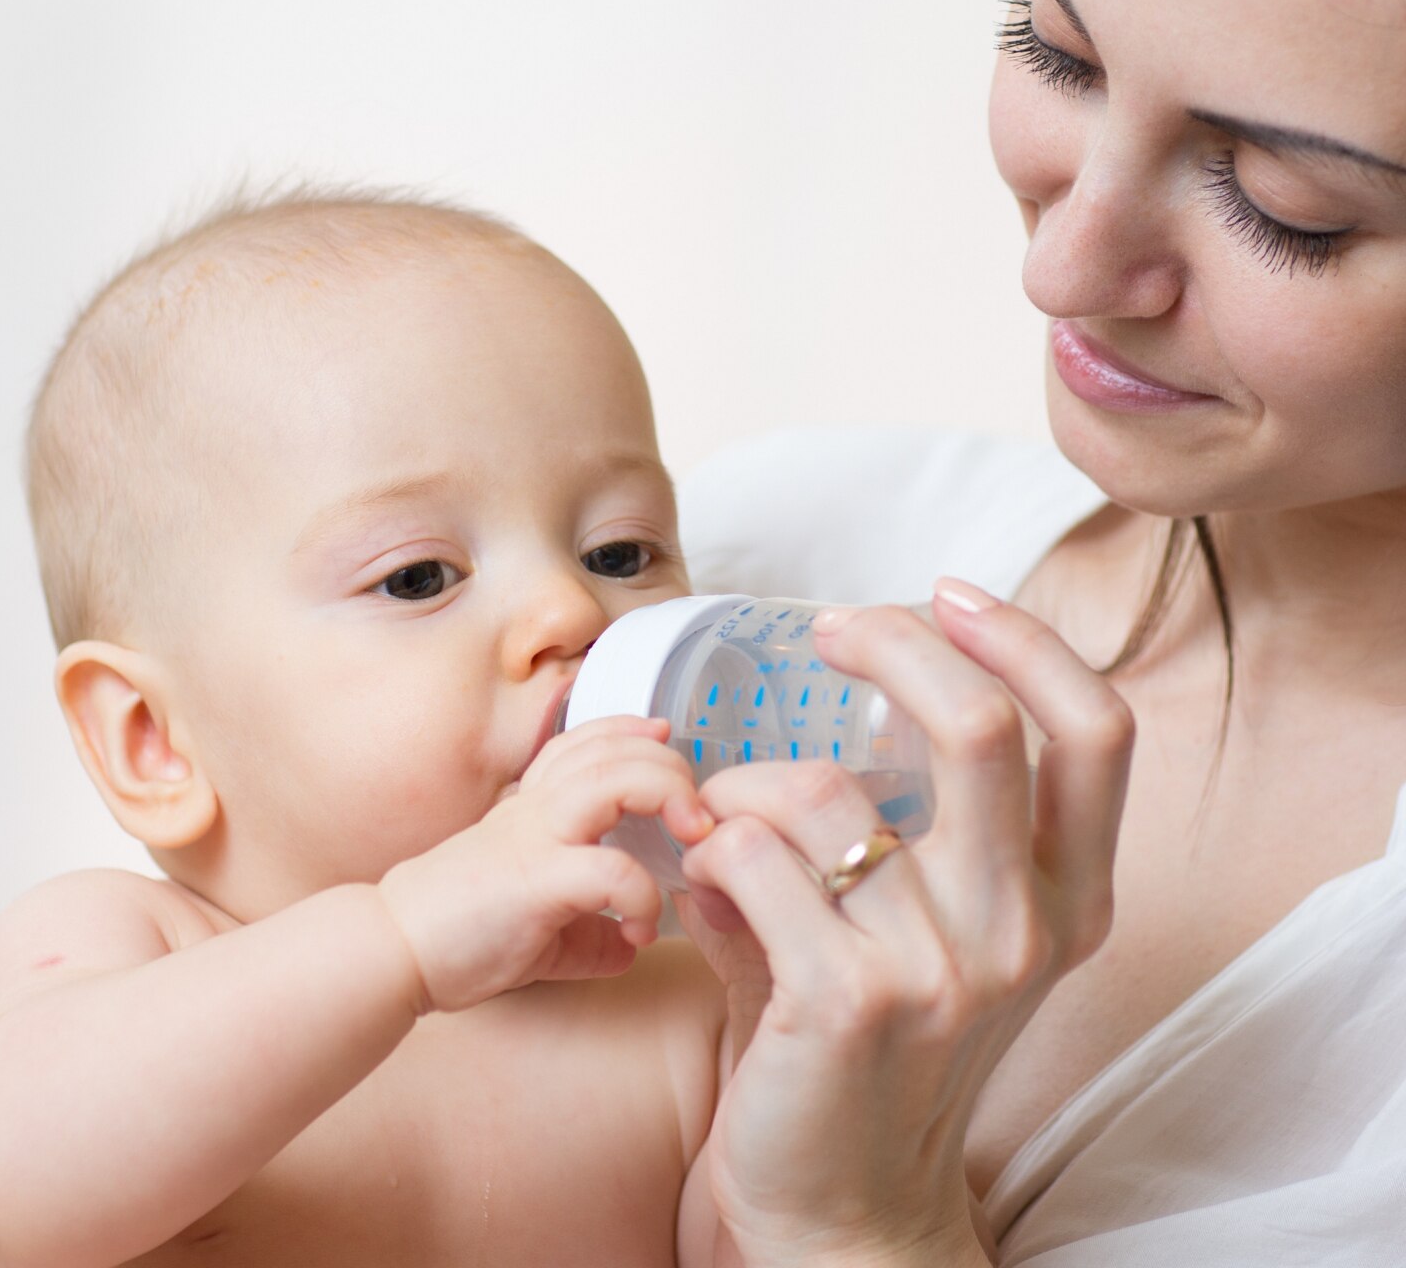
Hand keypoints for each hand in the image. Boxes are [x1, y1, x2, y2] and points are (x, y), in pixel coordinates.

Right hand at [378, 716, 712, 1013]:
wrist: (391, 952)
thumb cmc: (458, 935)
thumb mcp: (536, 925)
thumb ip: (586, 928)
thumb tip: (626, 946)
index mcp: (532, 805)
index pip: (588, 739)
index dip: (634, 731)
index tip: (668, 744)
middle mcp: (535, 808)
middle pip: (616, 748)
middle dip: (672, 767)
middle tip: (699, 816)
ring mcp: (534, 837)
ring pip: (615, 780)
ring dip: (668, 797)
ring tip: (692, 841)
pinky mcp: (534, 881)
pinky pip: (608, 869)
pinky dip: (641, 894)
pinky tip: (643, 928)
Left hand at [678, 581, 1133, 1266]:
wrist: (844, 1209)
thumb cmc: (876, 1046)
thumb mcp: (933, 934)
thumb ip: (905, 825)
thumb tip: (823, 698)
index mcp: (1068, 899)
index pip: (1096, 730)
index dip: (1027, 640)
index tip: (949, 595)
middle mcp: (1025, 928)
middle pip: (982, 724)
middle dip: (893, 642)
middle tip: (833, 628)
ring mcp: (943, 969)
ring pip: (820, 791)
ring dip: (747, 785)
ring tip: (725, 822)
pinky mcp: (848, 1001)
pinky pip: (752, 857)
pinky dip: (712, 850)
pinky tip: (705, 889)